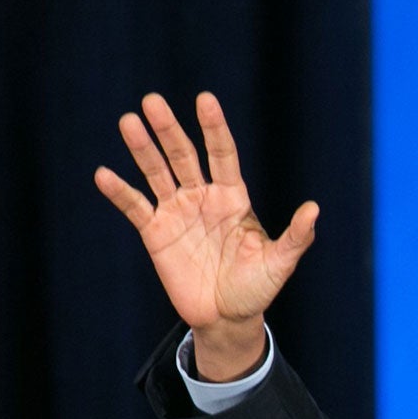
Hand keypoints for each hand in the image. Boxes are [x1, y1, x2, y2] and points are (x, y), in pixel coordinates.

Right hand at [94, 92, 317, 379]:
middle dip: (169, 129)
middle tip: (153, 100)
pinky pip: (135, 208)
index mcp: (233, 198)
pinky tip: (103, 175)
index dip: (214, 128)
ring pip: (157, 173)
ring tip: (128, 122)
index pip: (222, 154)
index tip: (205, 100)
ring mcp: (178, 212)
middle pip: (183, 155)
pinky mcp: (156, 233)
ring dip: (142, 149)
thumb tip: (314, 209)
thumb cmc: (257, 288)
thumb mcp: (279, 264)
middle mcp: (203, 197)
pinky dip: (120, 192)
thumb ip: (296, 237)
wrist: (227, 318)